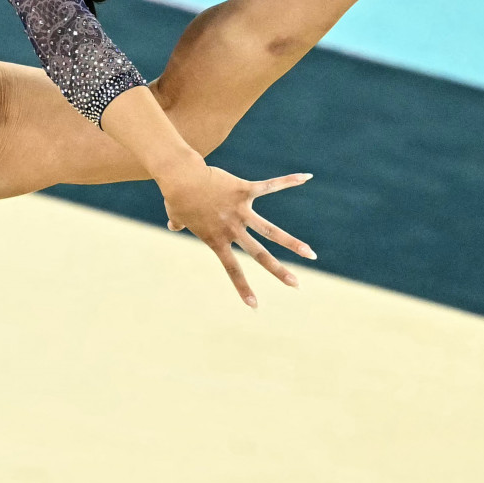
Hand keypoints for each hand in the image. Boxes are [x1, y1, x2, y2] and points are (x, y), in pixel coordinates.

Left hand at [158, 163, 316, 306]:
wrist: (180, 177)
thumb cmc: (177, 196)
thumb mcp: (176, 216)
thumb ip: (178, 224)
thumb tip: (173, 226)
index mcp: (216, 239)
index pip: (232, 268)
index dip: (242, 287)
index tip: (254, 305)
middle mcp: (231, 229)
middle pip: (259, 255)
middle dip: (278, 271)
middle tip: (296, 285)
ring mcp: (240, 211)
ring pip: (271, 231)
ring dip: (293, 243)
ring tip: (310, 254)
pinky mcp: (244, 190)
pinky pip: (270, 186)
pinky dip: (288, 181)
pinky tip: (306, 177)